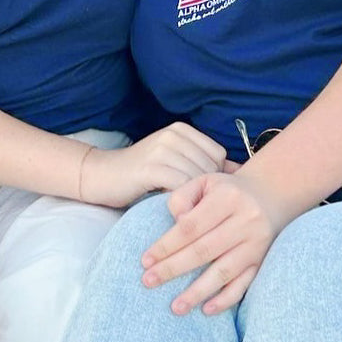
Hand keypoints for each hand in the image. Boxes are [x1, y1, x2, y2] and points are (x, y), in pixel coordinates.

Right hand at [80, 123, 228, 208]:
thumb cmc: (141, 174)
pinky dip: (183, 202)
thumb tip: (240, 173)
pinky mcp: (150, 167)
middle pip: (210, 167)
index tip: (203, 194)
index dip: (215, 177)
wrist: (101, 176)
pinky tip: (175, 211)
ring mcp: (161, 149)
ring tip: (186, 211)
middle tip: (195, 208)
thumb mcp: (174, 162)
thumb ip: (202, 164)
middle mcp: (173, 135)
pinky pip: (180, 186)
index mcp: (182, 130)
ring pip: (197, 178)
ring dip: (195, 199)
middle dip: (207, 191)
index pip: (218, 154)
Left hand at [141, 172, 282, 315]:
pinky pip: (244, 284)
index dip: (166, 245)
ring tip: (175, 307)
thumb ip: (182, 197)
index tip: (145, 261)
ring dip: (197, 291)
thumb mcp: (205, 182)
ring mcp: (256, 243)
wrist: (271, 194)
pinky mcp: (263, 260)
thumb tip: (174, 223)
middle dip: (173, 268)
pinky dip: (226, 299)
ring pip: (223, 271)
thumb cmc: (227, 191)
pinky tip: (206, 310)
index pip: (190, 226)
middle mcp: (246, 221)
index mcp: (227, 198)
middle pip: (204, 250)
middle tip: (148, 282)